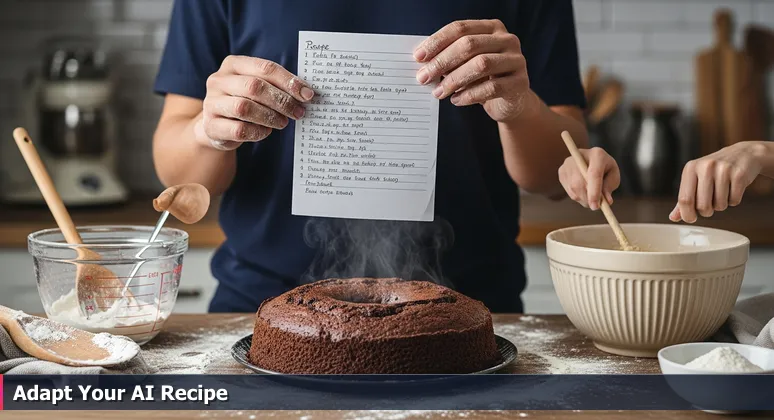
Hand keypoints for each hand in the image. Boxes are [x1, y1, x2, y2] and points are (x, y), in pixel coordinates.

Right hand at [197, 55, 315, 150]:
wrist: (216, 126)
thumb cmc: (244, 102)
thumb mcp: (257, 88)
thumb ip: (276, 86)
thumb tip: (307, 93)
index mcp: (233, 64)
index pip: (265, 68)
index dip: (288, 81)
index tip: (307, 94)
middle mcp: (218, 80)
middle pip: (255, 86)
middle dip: (282, 100)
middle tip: (298, 112)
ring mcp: (211, 103)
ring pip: (245, 108)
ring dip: (270, 117)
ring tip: (283, 122)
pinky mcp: (211, 126)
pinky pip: (239, 130)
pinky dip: (257, 132)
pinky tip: (265, 131)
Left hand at [413, 19, 531, 121]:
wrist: (511, 101)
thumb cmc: (484, 79)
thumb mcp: (466, 64)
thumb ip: (450, 59)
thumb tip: (423, 64)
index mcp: (492, 28)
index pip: (460, 28)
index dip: (437, 41)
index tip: (419, 57)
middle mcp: (507, 40)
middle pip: (469, 45)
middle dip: (442, 61)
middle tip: (424, 77)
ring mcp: (516, 60)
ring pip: (481, 65)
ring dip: (454, 80)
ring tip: (438, 92)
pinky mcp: (520, 83)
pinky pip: (491, 88)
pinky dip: (469, 95)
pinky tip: (456, 100)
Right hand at [558, 148, 619, 209]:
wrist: (592, 158)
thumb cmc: (605, 168)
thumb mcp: (613, 175)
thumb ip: (610, 186)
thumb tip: (606, 201)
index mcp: (597, 154)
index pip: (593, 174)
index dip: (594, 192)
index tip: (596, 207)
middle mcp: (578, 157)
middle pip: (580, 183)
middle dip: (588, 199)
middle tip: (596, 206)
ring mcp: (567, 164)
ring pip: (574, 190)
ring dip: (583, 198)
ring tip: (591, 195)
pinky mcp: (562, 172)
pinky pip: (569, 191)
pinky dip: (578, 196)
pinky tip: (583, 190)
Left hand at [670, 142, 767, 222]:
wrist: (744, 154)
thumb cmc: (715, 169)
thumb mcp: (696, 179)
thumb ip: (685, 198)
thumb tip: (673, 217)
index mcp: (691, 168)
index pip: (684, 199)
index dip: (687, 214)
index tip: (691, 218)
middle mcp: (706, 167)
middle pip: (702, 206)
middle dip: (706, 211)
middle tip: (710, 204)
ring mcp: (723, 170)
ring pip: (719, 205)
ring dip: (721, 205)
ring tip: (722, 192)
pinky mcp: (739, 175)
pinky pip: (734, 201)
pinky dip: (733, 200)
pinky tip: (733, 188)